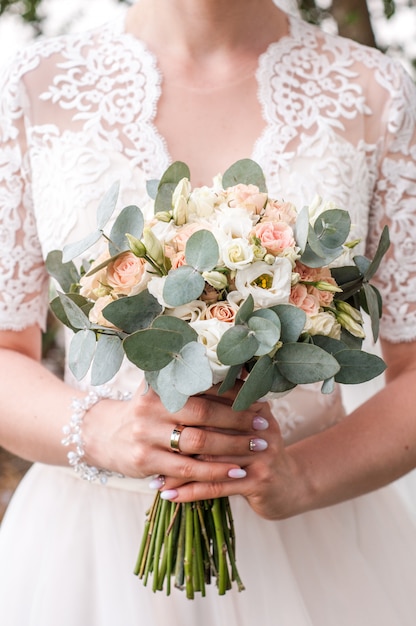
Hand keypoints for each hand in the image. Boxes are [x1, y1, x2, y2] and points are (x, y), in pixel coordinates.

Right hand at [82, 381, 268, 484]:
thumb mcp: (158, 388)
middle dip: (238, 418)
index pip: (203, 385)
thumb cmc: (144, 410)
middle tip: (263, 423)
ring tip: (258, 446)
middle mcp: (150, 406)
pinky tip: (236, 470)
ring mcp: (145, 435)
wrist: (102, 435)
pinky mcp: (144, 461)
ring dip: (232, 446)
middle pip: (203, 413)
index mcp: (158, 384)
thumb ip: (187, 380)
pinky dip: (214, 471)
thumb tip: (236, 368)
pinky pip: (187, 469)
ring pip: (198, 443)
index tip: (258, 396)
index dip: (233, 391)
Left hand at [146, 388, 304, 520]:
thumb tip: (175, 389)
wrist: (290, 485)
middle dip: (175, 437)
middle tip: (143, 443)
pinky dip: (190, 492)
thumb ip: (217, 406)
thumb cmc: (254, 451)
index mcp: (253, 403)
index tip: (151, 409)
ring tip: (151, 476)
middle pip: (209, 427)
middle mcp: (259, 424)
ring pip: (209, 459)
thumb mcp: (243, 423)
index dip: (183, 404)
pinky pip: (217, 486)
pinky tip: (169, 496)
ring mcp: (262, 452)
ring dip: (176, 470)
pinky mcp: (260, 480)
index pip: (213, 397)